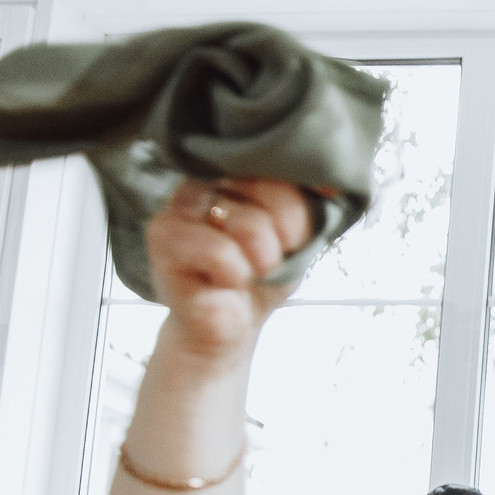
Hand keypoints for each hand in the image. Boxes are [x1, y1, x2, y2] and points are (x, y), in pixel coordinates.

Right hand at [143, 178, 315, 362]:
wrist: (231, 327)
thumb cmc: (261, 279)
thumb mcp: (300, 239)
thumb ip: (311, 207)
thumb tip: (331, 187)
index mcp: (240, 171)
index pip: (284, 167)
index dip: (302, 208)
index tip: (295, 236)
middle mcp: (210, 176)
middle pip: (272, 191)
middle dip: (283, 240)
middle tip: (264, 261)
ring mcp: (182, 202)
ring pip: (249, 224)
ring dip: (259, 262)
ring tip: (243, 271)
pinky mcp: (163, 234)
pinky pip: (221, 251)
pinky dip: (234, 275)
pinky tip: (221, 281)